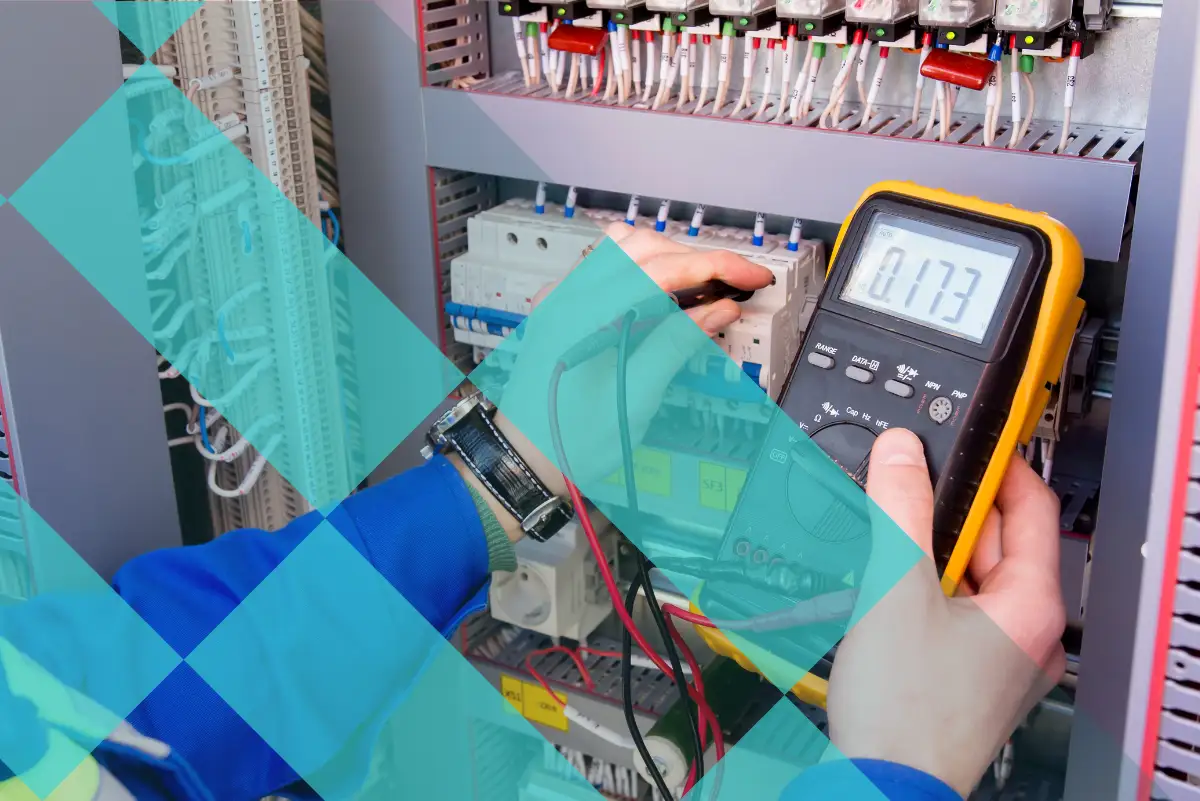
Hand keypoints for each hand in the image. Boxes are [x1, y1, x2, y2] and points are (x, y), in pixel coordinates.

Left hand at [468, 222, 774, 540]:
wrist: (526, 460)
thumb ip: (677, 343)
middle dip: (696, 259)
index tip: (752, 277)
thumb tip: (720, 308)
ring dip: (670, 258)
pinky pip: (606, 268)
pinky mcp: (563, 308)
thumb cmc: (574, 442)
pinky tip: (667, 293)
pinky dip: (643, 269)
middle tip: (737, 284)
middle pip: (643, 247)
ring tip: (706, 286)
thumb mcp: (636, 397)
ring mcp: (561, 298)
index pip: (660, 268)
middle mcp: (567, 296)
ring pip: (623, 249)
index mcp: (584, 315)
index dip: (714, 266)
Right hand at [827, 429, 1065, 796]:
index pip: (1031, 504)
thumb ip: (899, 509)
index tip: (965, 438)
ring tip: (886, 546)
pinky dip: (924, 588)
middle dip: (947, 511)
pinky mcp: (970, 675)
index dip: (997, 463)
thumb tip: (901, 453)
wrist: (882, 786)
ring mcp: (1001, 657)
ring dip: (929, 551)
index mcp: (1032, 604)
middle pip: (995, 539)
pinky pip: (955, 610)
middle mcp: (1028, 631)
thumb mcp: (895, 587)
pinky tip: (886, 590)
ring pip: (970, 576)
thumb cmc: (906, 711)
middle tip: (903, 491)